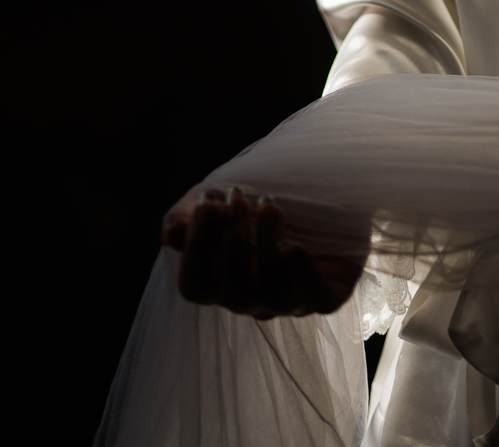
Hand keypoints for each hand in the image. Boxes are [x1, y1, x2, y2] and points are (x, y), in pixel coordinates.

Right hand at [161, 187, 362, 319]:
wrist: (308, 197)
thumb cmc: (252, 205)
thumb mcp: (216, 204)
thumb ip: (188, 219)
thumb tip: (170, 236)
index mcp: (219, 282)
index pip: (195, 287)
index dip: (197, 249)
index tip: (208, 203)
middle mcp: (253, 299)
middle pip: (234, 294)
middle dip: (233, 243)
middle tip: (239, 199)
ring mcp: (291, 301)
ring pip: (275, 297)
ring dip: (267, 251)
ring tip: (269, 209)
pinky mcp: (327, 294)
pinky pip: (319, 301)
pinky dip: (306, 274)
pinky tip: (296, 244)